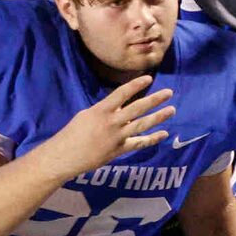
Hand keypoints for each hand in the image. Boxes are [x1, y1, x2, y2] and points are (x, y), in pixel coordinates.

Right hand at [49, 73, 176, 171]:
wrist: (64, 156)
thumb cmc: (72, 133)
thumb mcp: (87, 115)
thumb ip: (106, 111)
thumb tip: (122, 108)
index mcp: (101, 110)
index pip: (122, 93)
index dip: (136, 85)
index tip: (149, 78)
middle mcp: (111, 122)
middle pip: (137, 108)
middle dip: (155, 99)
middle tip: (169, 92)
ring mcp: (117, 136)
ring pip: (142, 125)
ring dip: (159, 117)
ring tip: (172, 109)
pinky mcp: (119, 149)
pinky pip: (139, 143)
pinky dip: (152, 139)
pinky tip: (164, 133)